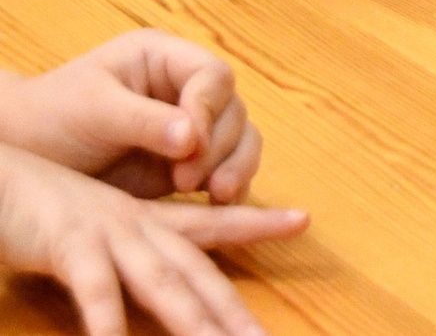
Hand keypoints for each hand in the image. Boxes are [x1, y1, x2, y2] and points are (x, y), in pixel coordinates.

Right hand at [0, 144, 304, 335]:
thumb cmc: (37, 208)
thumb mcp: (93, 229)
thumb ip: (126, 255)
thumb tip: (155, 282)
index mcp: (143, 219)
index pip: (211, 223)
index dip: (257, 223)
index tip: (302, 220)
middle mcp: (135, 225)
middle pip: (196, 271)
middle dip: (232, 310)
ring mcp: (106, 234)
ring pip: (163, 281)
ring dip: (193, 320)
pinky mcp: (69, 246)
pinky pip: (96, 290)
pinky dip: (110, 322)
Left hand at [3, 33, 261, 201]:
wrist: (19, 159)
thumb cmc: (51, 119)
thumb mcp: (94, 110)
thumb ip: (144, 121)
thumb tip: (194, 137)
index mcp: (163, 60)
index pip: (211, 75)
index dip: (211, 107)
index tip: (191, 143)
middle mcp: (184, 90)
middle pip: (232, 110)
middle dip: (220, 145)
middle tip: (188, 180)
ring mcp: (189, 128)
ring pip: (239, 139)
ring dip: (235, 166)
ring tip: (215, 195)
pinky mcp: (185, 164)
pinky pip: (225, 169)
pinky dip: (230, 186)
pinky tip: (219, 204)